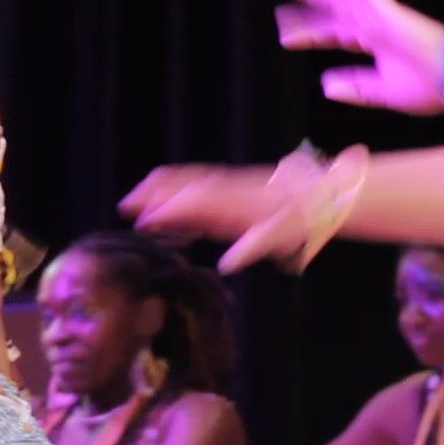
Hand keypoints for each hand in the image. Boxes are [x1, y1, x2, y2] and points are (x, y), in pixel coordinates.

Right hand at [121, 162, 296, 273]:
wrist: (317, 197)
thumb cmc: (297, 223)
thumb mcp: (280, 237)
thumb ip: (253, 248)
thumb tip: (227, 263)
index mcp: (236, 204)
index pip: (195, 205)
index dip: (169, 212)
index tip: (146, 221)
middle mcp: (227, 190)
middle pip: (184, 186)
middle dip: (154, 194)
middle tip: (126, 205)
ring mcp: (228, 185)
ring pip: (187, 181)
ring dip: (160, 188)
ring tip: (135, 199)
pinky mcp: (231, 184)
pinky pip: (197, 181)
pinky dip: (176, 184)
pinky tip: (165, 194)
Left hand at [276, 0, 443, 112]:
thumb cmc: (432, 86)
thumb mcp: (384, 92)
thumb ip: (356, 88)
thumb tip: (326, 86)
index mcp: (372, 41)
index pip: (333, 31)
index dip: (308, 31)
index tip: (284, 34)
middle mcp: (373, 22)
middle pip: (333, 1)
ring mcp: (380, 14)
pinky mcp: (389, 11)